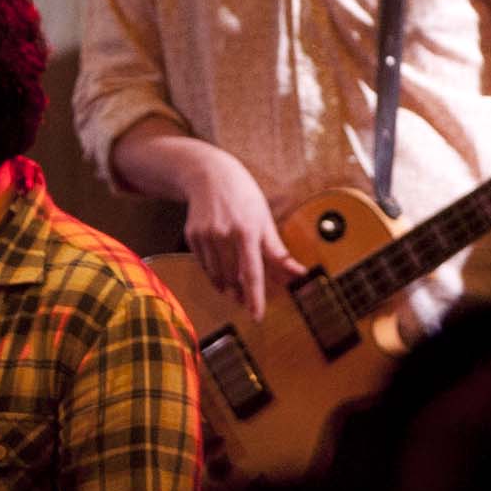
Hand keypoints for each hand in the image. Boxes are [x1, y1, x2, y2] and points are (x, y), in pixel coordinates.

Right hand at [177, 145, 303, 315]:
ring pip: (216, 275)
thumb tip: (298, 274)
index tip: (257, 316)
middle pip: (232, 278)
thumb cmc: (244, 197)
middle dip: (240, 293)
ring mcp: (205, 235)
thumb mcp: (265, 219)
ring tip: (234, 289)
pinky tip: (221, 268)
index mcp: (247, 230)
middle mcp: (224, 234)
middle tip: (246, 300)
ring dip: (227, 286)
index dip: (254, 297)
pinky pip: (204, 265)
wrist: (209, 175)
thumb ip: (278, 251)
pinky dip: (214, 272)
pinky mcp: (192, 236)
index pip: (252, 272)